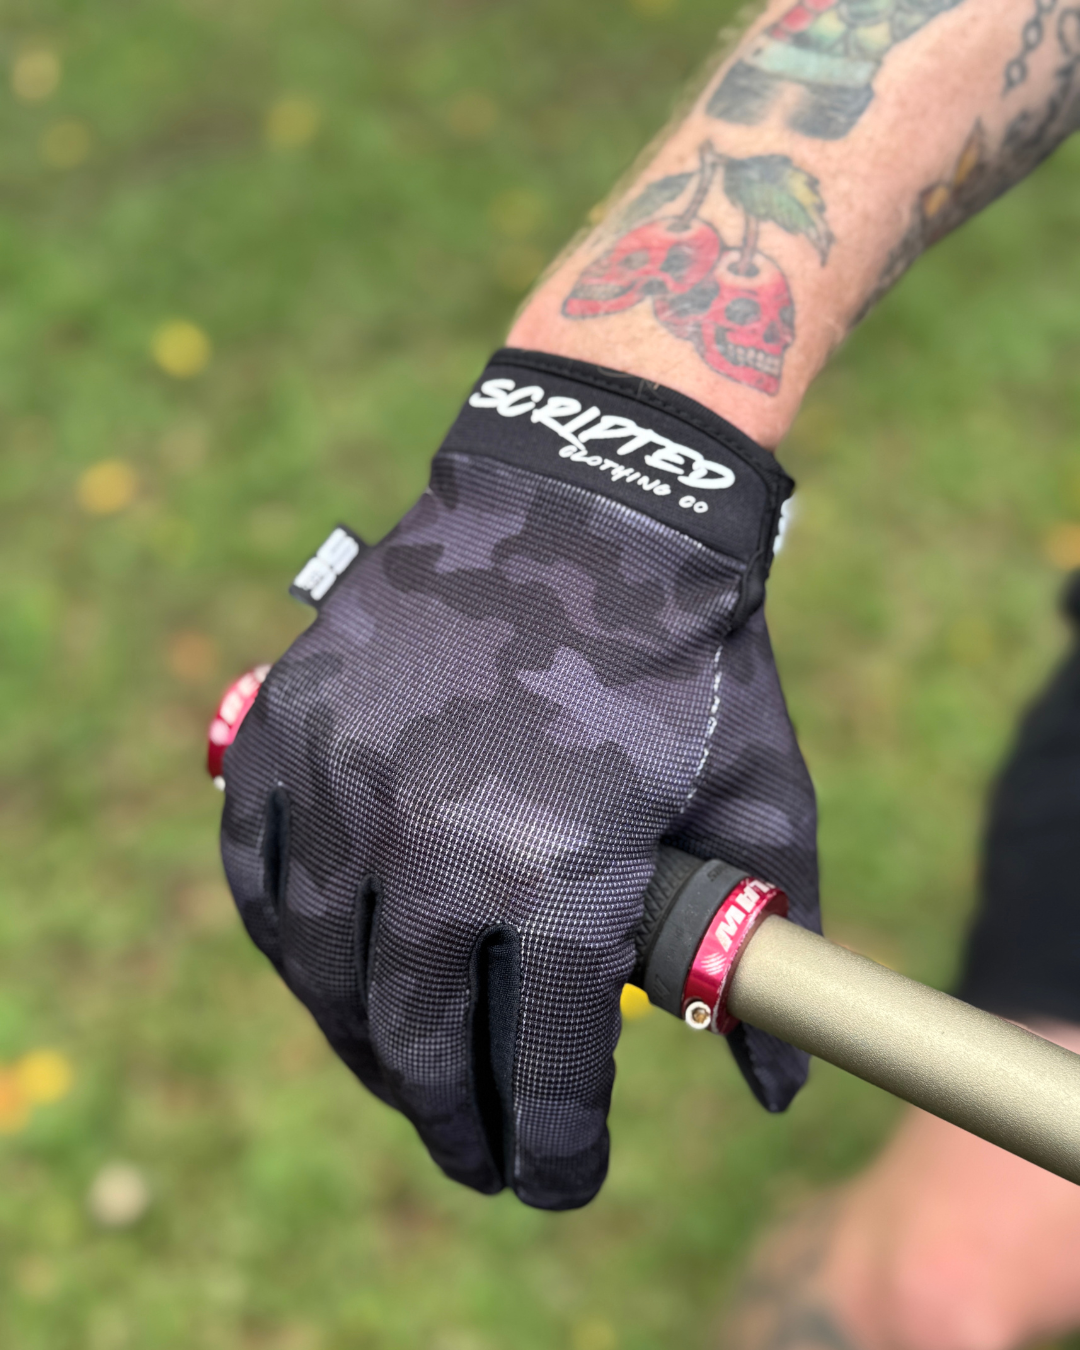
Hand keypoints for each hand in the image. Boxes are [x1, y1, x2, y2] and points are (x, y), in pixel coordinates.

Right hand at [218, 349, 818, 1208]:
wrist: (587, 501)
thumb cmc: (686, 654)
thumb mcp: (759, 796)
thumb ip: (769, 946)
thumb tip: (772, 1086)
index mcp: (556, 874)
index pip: (545, 1066)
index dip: (553, 1149)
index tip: (557, 1179)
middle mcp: (429, 846)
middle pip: (418, 1041)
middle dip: (454, 1121)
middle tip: (479, 1152)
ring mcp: (344, 785)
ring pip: (324, 974)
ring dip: (364, 1047)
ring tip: (403, 1073)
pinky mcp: (290, 731)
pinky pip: (258, 873)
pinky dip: (285, 940)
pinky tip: (321, 967)